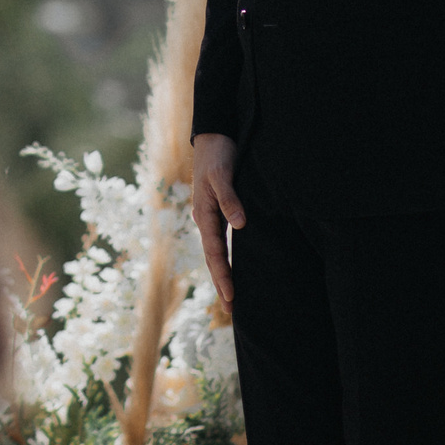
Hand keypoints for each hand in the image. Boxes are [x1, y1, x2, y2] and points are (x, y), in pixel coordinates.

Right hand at [191, 133, 246, 306]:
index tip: (232, 297)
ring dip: (224, 273)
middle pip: (214, 257)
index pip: (215, 252)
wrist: (213, 134)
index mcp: (205, 214)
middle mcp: (207, 219)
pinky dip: (228, 257)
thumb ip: (230, 199)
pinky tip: (234, 265)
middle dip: (222, 283)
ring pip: (217, 251)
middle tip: (231, 310)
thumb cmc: (218, 153)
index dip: (223, 275)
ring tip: (232, 297)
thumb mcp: (222, 174)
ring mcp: (213, 215)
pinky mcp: (221, 209)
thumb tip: (240, 225)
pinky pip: (224, 240)